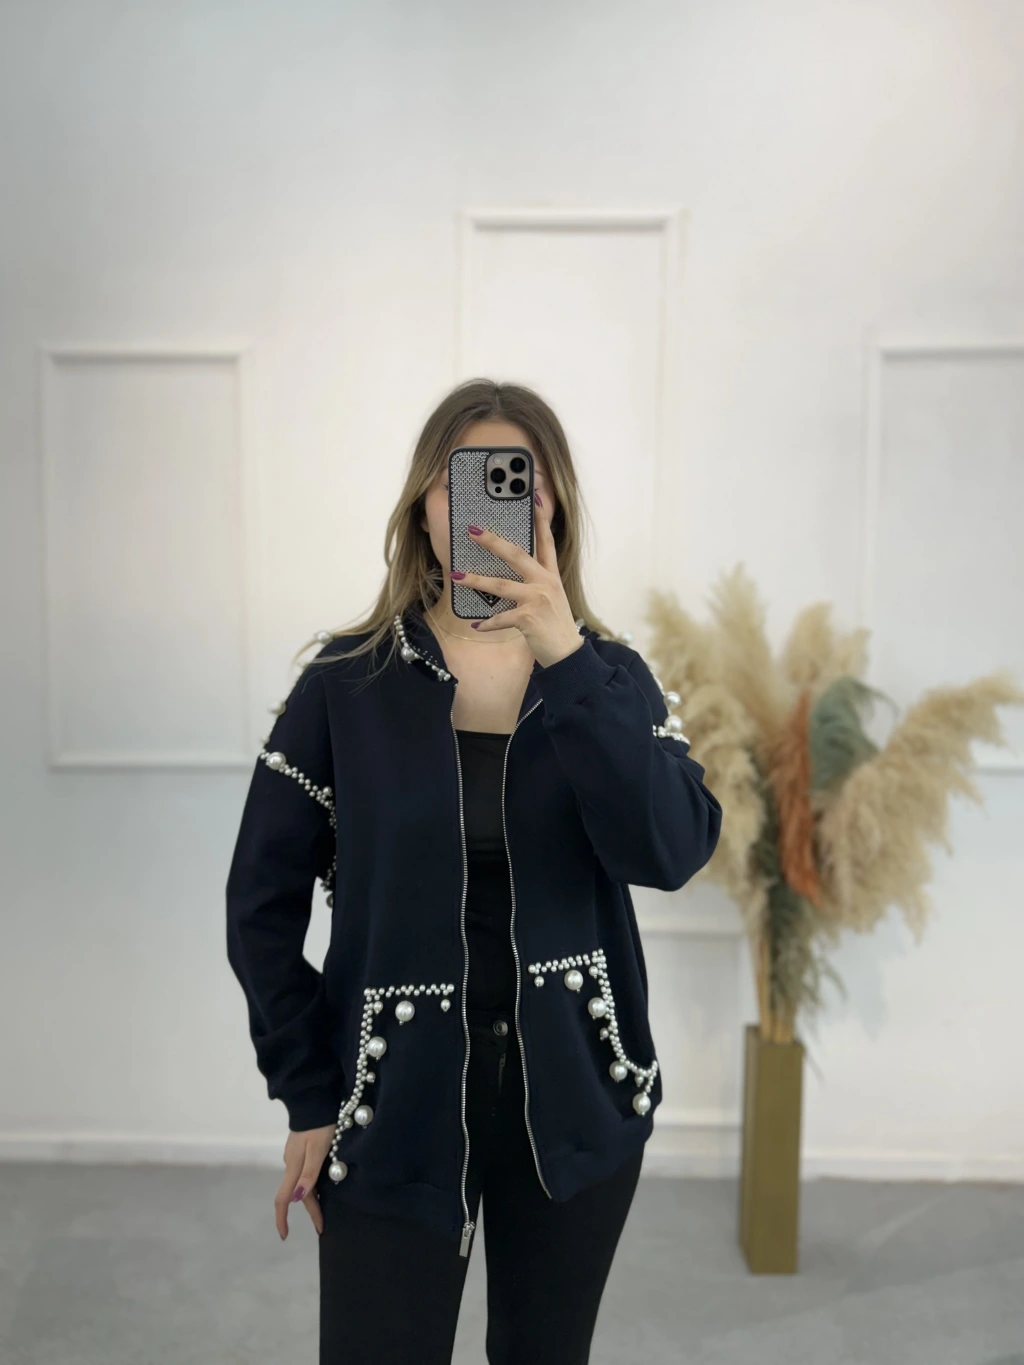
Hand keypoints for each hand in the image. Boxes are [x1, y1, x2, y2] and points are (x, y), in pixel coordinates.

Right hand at [275, 1125, 333, 1239]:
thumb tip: (297, 1198)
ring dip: (311, 1199)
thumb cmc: (319, 1125)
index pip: (283, 1199)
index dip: (282, 1219)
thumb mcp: (318, 1149)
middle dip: (310, 1211)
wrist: (314, 1100)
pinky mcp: (300, 1149)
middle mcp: (291, 1163)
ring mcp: (294, 1156)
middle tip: (322, 1226)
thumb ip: (309, 1173)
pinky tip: (319, 1186)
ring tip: (323, 1210)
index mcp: (294, 1167)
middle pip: (297, 1194)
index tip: (285, 1236)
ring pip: (301, 1184)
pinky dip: (311, 1185)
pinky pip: (304, 1173)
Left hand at [456, 493, 585, 668]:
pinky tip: (475, 624)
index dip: (540, 519)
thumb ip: (535, 582)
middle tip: (473, 530)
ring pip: (501, 585)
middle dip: (493, 542)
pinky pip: (501, 618)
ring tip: (458, 576)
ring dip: (477, 581)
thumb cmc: (555, 626)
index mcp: (551, 575)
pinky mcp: (529, 619)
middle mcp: (545, 583)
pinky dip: (487, 622)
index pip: (546, 541)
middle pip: (517, 555)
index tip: (533, 497)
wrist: (568, 653)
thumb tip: (512, 573)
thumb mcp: (551, 598)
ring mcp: (537, 600)